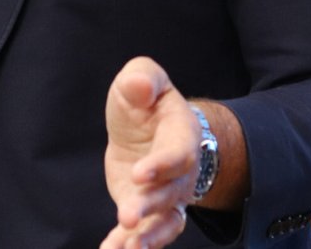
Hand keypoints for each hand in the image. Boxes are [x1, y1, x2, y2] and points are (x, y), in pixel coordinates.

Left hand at [101, 56, 199, 248]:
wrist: (149, 127)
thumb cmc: (145, 101)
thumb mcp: (141, 78)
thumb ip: (142, 78)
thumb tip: (140, 86)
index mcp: (181, 134)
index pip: (179, 153)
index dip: (162, 165)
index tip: (139, 174)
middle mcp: (180, 171)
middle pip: (170, 193)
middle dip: (150, 206)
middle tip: (128, 217)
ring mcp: (167, 195)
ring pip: (166, 222)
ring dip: (148, 238)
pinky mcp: (150, 211)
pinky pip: (147, 233)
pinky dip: (129, 245)